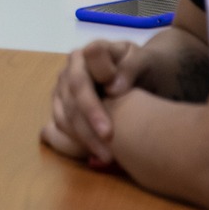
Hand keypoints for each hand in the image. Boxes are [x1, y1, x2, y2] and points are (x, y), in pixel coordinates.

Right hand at [40, 40, 151, 167]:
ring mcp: (64, 88)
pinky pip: (62, 126)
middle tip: (109, 145)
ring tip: (107, 157)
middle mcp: (72, 69)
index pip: (83, 70)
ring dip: (83, 138)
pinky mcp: (63, 106)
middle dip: (89, 122)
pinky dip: (76, 141)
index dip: (94, 94)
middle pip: (73, 96)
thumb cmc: (145, 67)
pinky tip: (95, 154)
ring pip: (65, 115)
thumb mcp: (146, 60)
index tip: (112, 109)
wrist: (144, 76)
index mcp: (89, 53)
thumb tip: (112, 87)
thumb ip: (131, 67)